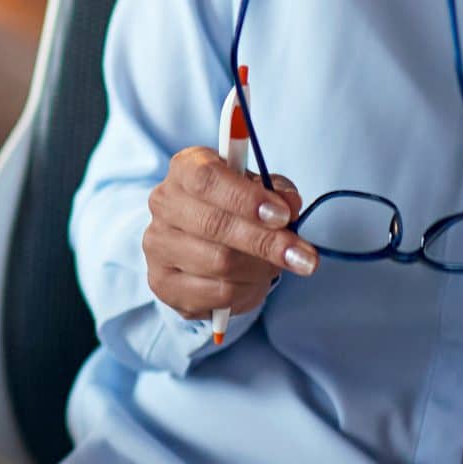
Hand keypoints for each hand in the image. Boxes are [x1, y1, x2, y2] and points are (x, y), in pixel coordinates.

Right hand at [144, 148, 314, 321]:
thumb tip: (290, 206)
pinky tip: (253, 281)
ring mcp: (158, 246)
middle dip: (266, 243)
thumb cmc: (232, 207)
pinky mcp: (163, 283)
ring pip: (220, 263)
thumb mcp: (260, 190)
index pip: (207, 179)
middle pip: (215, 225)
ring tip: (275, 266)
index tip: (282, 216)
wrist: (196, 241)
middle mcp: (164, 204)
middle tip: (304, 257)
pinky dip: (247, 291)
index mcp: (185, 169)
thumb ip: (278, 193)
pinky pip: (217, 294)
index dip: (246, 199)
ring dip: (260, 269)